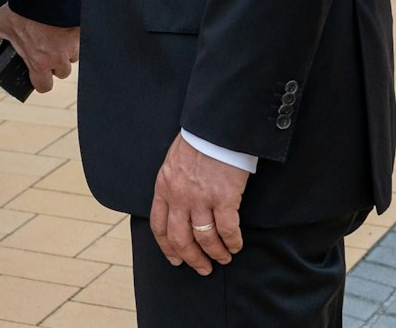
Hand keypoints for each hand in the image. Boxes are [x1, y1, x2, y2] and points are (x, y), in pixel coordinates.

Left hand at [0, 4, 78, 92]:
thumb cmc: (23, 10)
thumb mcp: (1, 23)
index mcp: (39, 62)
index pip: (44, 86)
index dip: (41, 82)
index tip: (38, 74)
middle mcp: (58, 58)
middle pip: (62, 72)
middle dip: (56, 65)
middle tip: (47, 51)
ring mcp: (73, 45)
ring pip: (73, 55)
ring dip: (66, 50)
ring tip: (56, 36)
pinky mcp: (82, 31)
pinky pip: (81, 39)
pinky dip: (73, 35)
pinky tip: (64, 25)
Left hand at [149, 134, 248, 274]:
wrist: (216, 126)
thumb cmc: (198, 139)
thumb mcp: (174, 161)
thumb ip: (172, 184)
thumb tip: (177, 205)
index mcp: (164, 186)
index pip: (159, 225)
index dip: (167, 247)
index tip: (175, 259)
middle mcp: (179, 196)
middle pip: (180, 239)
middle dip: (191, 258)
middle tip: (202, 268)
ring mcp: (201, 198)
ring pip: (204, 238)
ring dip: (215, 253)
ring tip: (223, 258)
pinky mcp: (224, 198)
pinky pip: (227, 230)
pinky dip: (232, 242)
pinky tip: (236, 246)